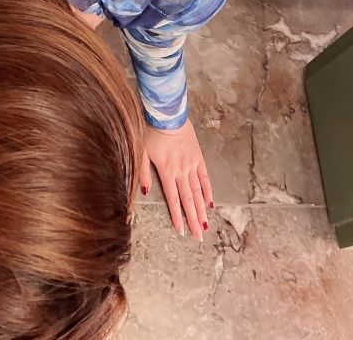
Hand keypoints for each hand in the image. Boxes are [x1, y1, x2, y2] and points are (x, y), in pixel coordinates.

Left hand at [139, 118, 212, 240]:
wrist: (168, 115)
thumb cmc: (152, 132)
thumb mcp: (141, 151)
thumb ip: (143, 173)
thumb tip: (146, 192)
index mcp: (167, 172)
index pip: (173, 199)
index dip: (177, 216)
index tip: (182, 231)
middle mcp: (181, 171)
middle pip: (188, 200)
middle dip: (193, 219)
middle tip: (199, 236)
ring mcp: (191, 165)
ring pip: (198, 192)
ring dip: (202, 210)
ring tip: (206, 225)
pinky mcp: (198, 158)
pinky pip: (205, 177)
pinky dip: (208, 190)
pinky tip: (210, 203)